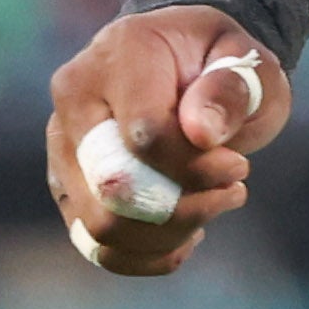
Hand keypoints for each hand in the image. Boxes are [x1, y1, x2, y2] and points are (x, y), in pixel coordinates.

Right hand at [42, 10, 284, 278]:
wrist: (185, 61)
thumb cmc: (219, 61)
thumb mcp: (246, 60)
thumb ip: (232, 89)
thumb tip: (202, 132)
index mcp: (121, 53)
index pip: (145, 135)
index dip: (196, 168)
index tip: (239, 167)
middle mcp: (75, 98)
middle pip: (112, 190)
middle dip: (183, 209)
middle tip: (231, 191)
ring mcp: (62, 145)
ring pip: (100, 227)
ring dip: (169, 234)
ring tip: (212, 206)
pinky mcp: (67, 186)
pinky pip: (96, 247)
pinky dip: (148, 255)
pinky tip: (187, 234)